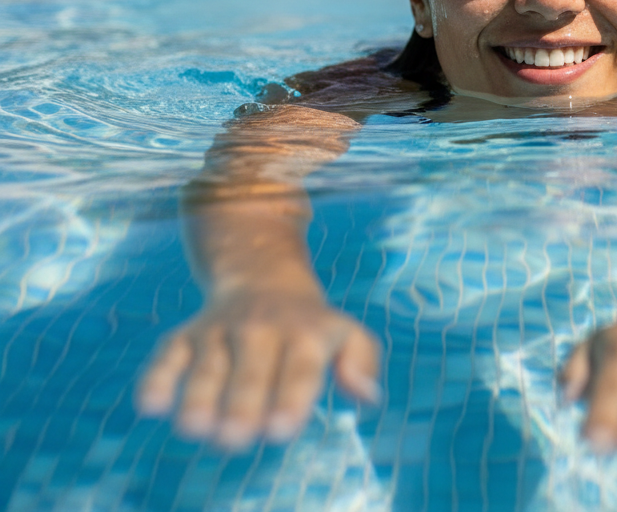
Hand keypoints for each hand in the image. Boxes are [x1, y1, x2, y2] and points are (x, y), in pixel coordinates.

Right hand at [136, 289, 379, 449]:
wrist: (262, 275)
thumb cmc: (310, 326)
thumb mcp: (345, 333)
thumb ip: (362, 360)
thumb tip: (368, 395)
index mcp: (304, 334)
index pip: (299, 369)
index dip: (290, 398)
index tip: (280, 430)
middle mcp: (261, 330)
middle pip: (250, 371)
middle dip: (241, 404)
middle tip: (234, 438)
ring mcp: (219, 332)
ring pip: (207, 365)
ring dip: (199, 396)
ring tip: (195, 428)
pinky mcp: (184, 338)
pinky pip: (166, 355)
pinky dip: (156, 377)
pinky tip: (151, 405)